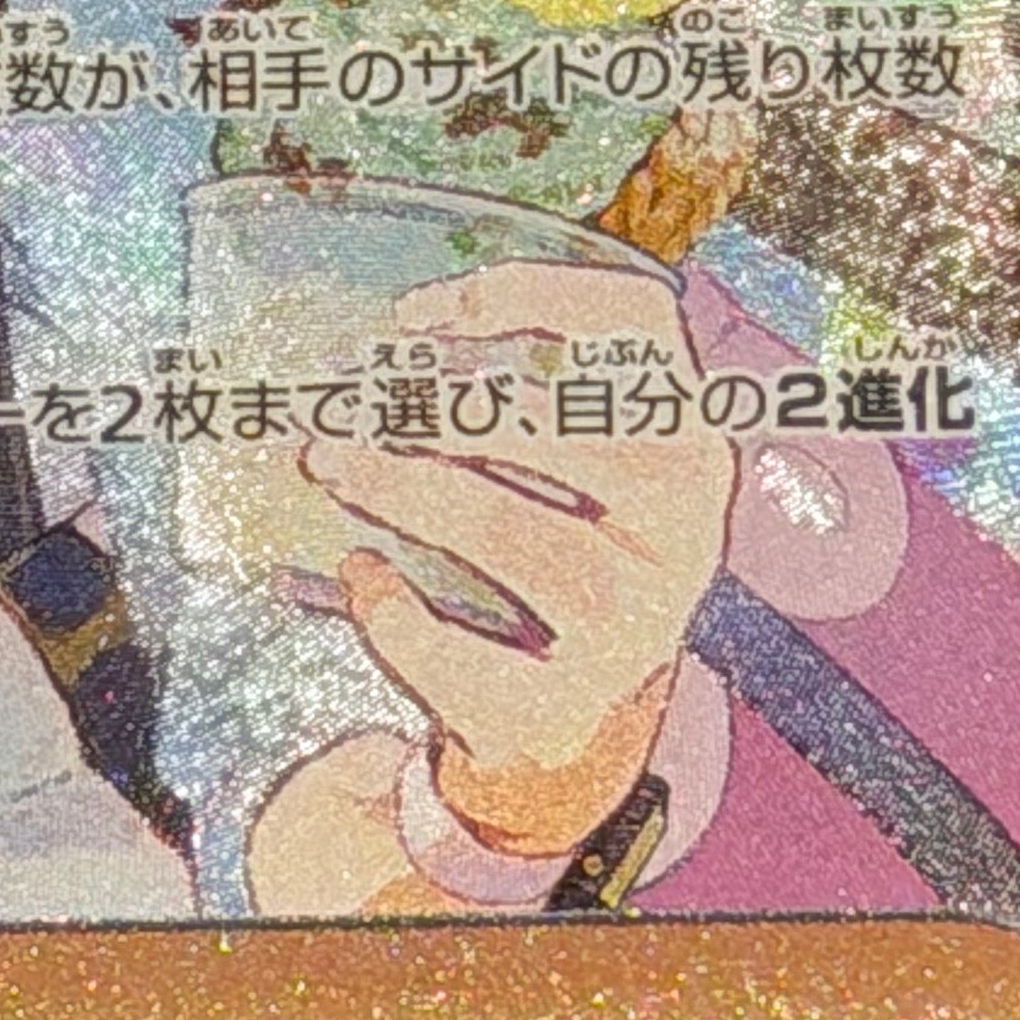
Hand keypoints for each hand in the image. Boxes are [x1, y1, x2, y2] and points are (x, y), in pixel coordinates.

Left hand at [298, 261, 732, 858]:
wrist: (564, 723)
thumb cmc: (546, 551)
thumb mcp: (555, 467)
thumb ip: (498, 393)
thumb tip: (385, 339)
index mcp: (684, 439)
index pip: (638, 325)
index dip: (533, 296)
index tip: (418, 313)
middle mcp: (683, 524)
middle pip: (571, 434)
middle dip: (447, 410)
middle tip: (352, 407)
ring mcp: (640, 619)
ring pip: (523, 537)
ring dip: (412, 492)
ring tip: (336, 468)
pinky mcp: (576, 702)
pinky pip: (477, 658)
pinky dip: (401, 617)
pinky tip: (363, 576)